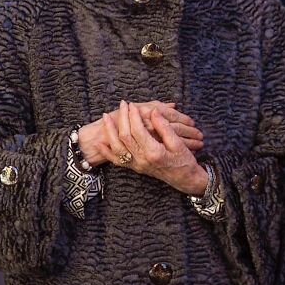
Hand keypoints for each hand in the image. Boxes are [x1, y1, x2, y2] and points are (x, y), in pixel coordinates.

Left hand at [77, 101, 203, 167]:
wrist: (184, 180)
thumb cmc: (185, 161)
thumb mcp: (178, 143)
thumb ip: (164, 127)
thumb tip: (153, 111)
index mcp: (153, 152)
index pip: (137, 130)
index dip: (133, 116)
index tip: (133, 105)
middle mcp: (142, 160)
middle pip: (125, 136)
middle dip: (122, 118)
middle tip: (123, 104)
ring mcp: (136, 165)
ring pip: (117, 147)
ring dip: (110, 131)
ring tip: (106, 117)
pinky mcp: (135, 167)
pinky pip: (117, 161)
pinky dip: (106, 152)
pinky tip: (99, 144)